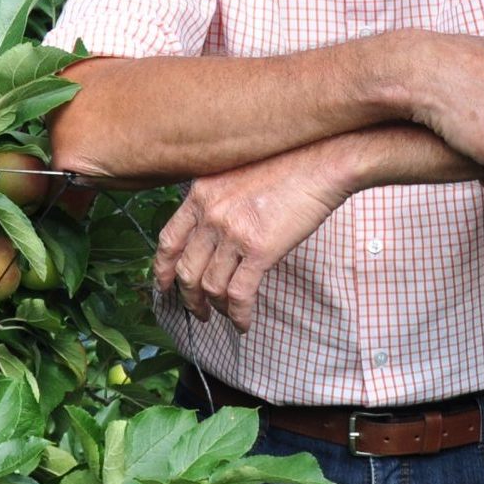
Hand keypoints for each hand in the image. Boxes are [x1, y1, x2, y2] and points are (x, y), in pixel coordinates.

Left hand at [153, 136, 358, 331]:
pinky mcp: (260, 249)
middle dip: (189, 298)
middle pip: (187, 270)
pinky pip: (239, 294)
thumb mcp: (236, 173)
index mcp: (201, 194)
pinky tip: (244, 322)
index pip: (168, 240)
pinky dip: (238, 315)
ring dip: (215, 307)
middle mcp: (211, 213)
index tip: (164, 285)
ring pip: (211, 286)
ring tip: (224, 315)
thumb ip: (218, 199)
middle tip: (198, 310)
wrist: (320, 160)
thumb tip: (212, 231)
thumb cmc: (287, 163)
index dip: (162, 269)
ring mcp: (233, 232)